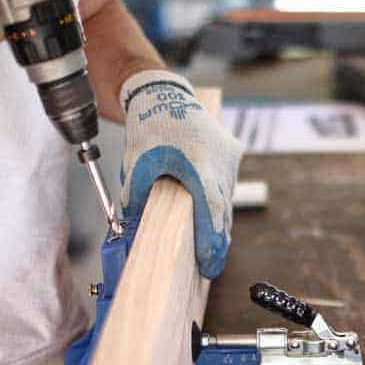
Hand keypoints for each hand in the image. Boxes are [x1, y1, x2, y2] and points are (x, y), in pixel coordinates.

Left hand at [120, 70, 241, 279]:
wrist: (165, 94)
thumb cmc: (150, 127)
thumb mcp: (137, 163)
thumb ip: (135, 197)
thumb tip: (131, 228)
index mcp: (199, 165)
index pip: (211, 211)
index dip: (211, 241)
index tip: (208, 264)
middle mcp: (221, 163)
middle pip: (223, 212)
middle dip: (217, 242)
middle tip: (210, 269)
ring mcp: (230, 159)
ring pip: (227, 201)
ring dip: (219, 225)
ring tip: (212, 253)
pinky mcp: (232, 155)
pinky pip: (227, 187)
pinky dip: (219, 206)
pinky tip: (214, 224)